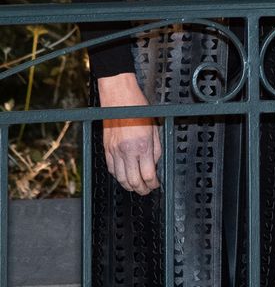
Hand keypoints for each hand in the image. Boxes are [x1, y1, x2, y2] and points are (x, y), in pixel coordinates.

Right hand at [98, 72, 161, 194]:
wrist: (119, 97)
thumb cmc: (137, 108)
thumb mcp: (154, 128)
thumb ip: (156, 149)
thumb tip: (154, 165)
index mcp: (142, 145)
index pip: (148, 175)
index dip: (153, 184)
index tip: (156, 184)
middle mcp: (127, 151)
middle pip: (134, 182)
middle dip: (142, 189)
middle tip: (148, 189)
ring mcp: (114, 151)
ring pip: (121, 179)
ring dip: (130, 186)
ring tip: (137, 186)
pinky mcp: (106, 149)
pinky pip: (111, 169)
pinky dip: (118, 176)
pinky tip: (124, 176)